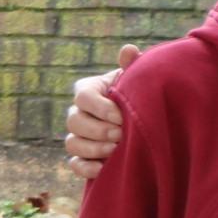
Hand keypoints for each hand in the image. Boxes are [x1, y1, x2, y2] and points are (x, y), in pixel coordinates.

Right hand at [64, 44, 138, 174]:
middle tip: (121, 135)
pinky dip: (87, 167)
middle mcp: (77, 112)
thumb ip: (132, 66)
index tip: (121, 116)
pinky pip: (75, 164)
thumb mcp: (137, 80)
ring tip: (117, 150)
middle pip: (74, 121)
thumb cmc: (139, 96)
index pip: (82, 96)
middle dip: (98, 129)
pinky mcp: (82, 157)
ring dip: (94, 148)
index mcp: (89, 90)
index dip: (99, 107)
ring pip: (72, 143)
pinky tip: (104, 168)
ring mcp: (78, 135)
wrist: (145, 121)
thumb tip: (128, 50)